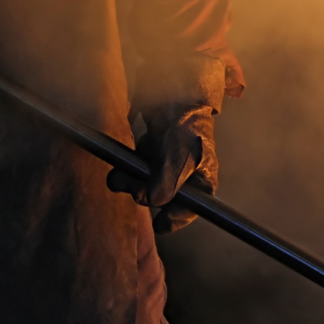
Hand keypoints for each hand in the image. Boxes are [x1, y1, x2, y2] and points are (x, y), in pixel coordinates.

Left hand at [108, 102, 217, 232]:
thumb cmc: (187, 129)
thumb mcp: (182, 159)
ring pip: (140, 189)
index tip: (159, 224)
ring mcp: (162, 172)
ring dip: (128, 184)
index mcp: (201, 185)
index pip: (187, 213)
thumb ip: (167, 184)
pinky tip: (123, 165)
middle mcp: (182, 182)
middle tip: (137, 186)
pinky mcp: (146, 161)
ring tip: (123, 175)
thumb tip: (151, 201)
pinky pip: (129, 175)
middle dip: (144, 195)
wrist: (173, 99)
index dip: (172, 220)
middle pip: (158, 202)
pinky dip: (122, 172)